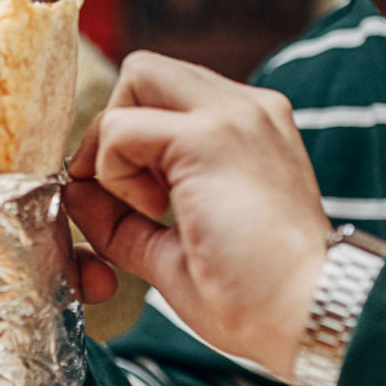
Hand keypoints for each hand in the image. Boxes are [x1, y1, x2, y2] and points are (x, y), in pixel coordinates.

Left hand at [67, 51, 331, 377]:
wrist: (309, 313)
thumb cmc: (254, 296)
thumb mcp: (174, 248)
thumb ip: (122, 217)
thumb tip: (76, 191)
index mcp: (250, 127)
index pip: (168, 95)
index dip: (132, 140)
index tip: (137, 200)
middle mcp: (247, 108)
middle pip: (146, 71)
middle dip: (115, 125)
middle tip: (125, 193)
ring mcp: (232, 115)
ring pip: (136, 77)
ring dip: (117, 144)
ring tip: (150, 207)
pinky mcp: (209, 137)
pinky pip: (122, 127)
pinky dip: (116, 171)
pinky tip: (155, 212)